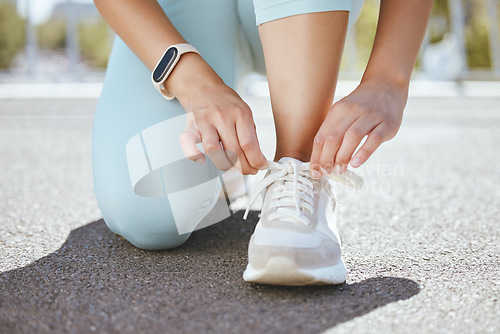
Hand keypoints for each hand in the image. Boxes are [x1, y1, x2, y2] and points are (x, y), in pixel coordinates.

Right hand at [172, 54, 267, 174]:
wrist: (203, 87)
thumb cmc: (225, 102)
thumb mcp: (244, 112)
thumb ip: (250, 133)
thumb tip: (258, 157)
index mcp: (240, 113)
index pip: (249, 143)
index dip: (256, 160)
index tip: (260, 166)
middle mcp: (223, 117)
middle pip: (234, 150)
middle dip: (244, 167)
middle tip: (249, 170)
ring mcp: (206, 121)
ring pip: (214, 150)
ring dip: (225, 165)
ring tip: (232, 167)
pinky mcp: (191, 126)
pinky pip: (188, 144)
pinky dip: (194, 155)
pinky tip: (203, 160)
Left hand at [310, 78, 406, 177]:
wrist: (387, 86)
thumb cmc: (361, 106)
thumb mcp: (343, 112)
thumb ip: (334, 132)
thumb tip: (323, 160)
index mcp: (338, 110)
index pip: (322, 136)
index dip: (316, 156)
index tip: (315, 170)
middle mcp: (353, 110)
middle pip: (334, 136)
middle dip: (327, 158)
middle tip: (327, 171)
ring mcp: (371, 115)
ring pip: (353, 137)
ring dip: (343, 156)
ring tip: (339, 170)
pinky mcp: (387, 123)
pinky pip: (374, 139)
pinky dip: (363, 152)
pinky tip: (356, 163)